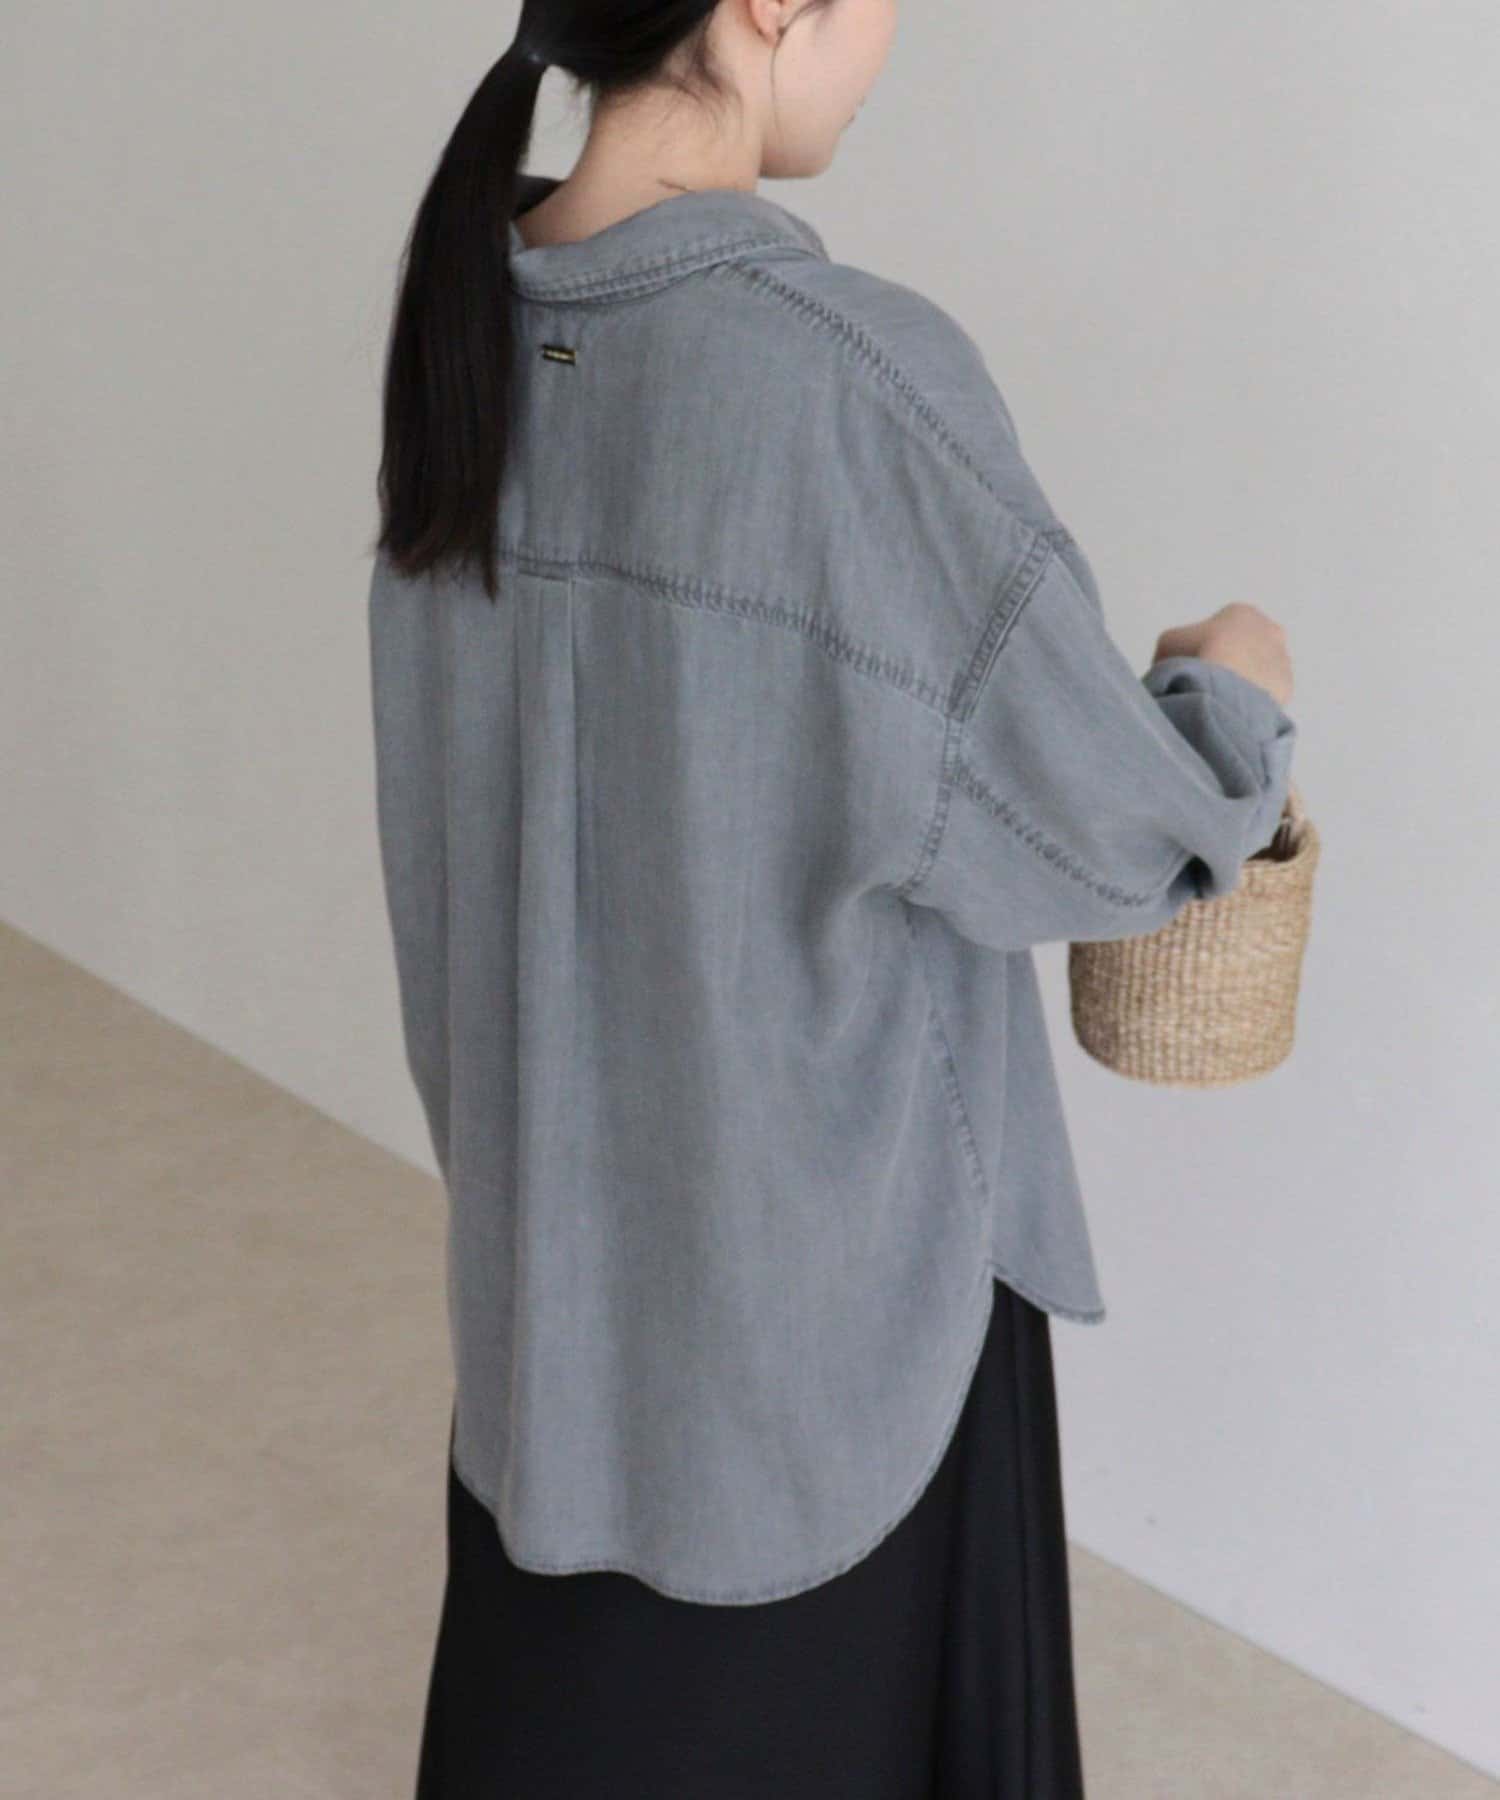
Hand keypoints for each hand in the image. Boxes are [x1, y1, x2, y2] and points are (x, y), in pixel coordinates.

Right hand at [1153, 602, 1293, 708]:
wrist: (1226, 687)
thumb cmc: (1198, 654)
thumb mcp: (1167, 643)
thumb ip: (1171, 650)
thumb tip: (1170, 666)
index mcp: (1242, 613)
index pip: (1223, 628)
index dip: (1206, 646)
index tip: (1196, 664)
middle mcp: (1270, 630)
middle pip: (1248, 646)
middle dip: (1233, 660)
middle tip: (1211, 682)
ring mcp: (1283, 658)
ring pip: (1260, 670)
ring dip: (1246, 681)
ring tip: (1223, 699)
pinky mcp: (1288, 685)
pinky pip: (1268, 693)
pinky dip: (1255, 701)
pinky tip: (1237, 709)